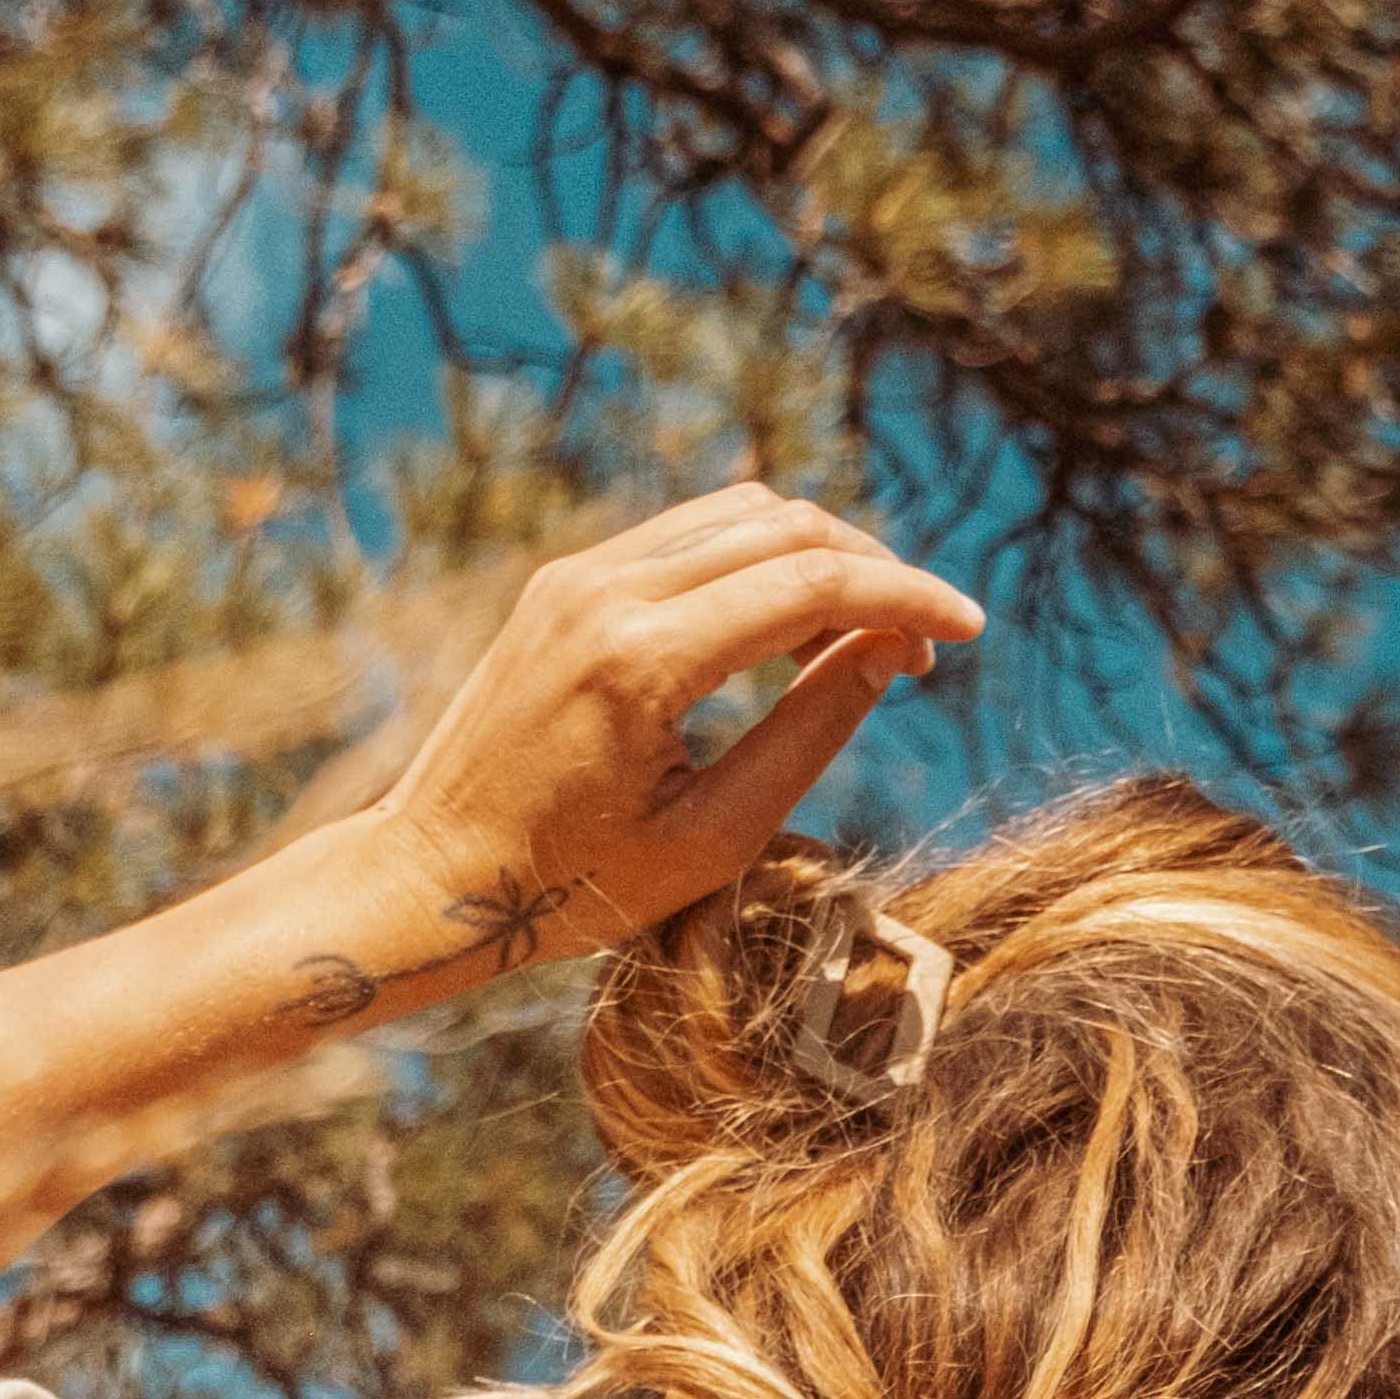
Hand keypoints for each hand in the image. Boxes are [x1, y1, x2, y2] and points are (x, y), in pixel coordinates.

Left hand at [300, 479, 983, 1013]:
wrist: (432, 874)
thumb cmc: (575, 883)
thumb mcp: (714, 836)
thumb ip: (810, 735)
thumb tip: (891, 653)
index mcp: (640, 660)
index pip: (810, 581)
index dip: (906, 597)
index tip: (968, 632)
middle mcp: (605, 590)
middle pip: (784, 527)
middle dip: (874, 571)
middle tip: (919, 650)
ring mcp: (578, 575)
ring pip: (740, 515)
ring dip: (821, 558)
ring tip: (862, 641)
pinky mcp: (566, 581)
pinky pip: (691, 536)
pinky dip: (761, 561)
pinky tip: (790, 630)